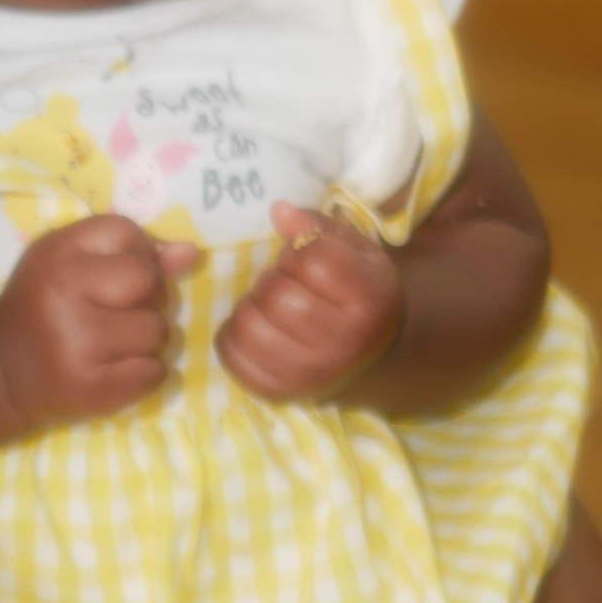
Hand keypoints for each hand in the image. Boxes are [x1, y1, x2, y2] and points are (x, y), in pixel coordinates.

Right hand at [0, 213, 199, 428]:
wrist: (0, 369)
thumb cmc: (44, 306)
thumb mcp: (73, 264)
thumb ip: (132, 253)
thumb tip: (190, 254)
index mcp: (56, 254)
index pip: (128, 233)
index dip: (134, 253)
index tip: (111, 275)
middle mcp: (64, 294)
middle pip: (150, 281)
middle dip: (146, 297)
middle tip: (115, 312)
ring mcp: (78, 345)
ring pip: (158, 331)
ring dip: (146, 339)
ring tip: (111, 344)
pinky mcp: (93, 389)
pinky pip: (155, 373)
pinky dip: (143, 373)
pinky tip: (113, 371)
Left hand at [218, 203, 404, 400]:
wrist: (367, 357)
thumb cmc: (357, 294)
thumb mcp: (356, 253)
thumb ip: (320, 227)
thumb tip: (279, 211)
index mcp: (370, 300)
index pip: (315, 261)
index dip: (299, 249)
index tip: (302, 257)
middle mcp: (342, 343)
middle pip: (278, 296)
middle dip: (272, 279)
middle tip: (284, 282)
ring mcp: (308, 374)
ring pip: (249, 325)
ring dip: (250, 306)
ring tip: (269, 306)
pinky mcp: (276, 391)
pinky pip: (231, 354)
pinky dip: (233, 334)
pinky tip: (255, 327)